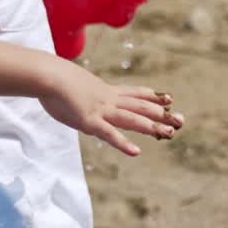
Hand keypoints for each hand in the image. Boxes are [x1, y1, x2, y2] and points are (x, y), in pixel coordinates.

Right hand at [40, 67, 182, 157]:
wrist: (46, 74)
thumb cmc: (53, 78)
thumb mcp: (73, 86)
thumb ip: (81, 95)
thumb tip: (78, 99)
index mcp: (105, 91)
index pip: (134, 93)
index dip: (152, 96)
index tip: (169, 98)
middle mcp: (109, 100)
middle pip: (141, 107)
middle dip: (162, 114)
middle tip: (181, 120)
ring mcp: (101, 110)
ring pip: (132, 118)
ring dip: (151, 126)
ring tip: (169, 133)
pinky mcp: (89, 121)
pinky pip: (109, 134)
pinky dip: (123, 143)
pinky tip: (136, 152)